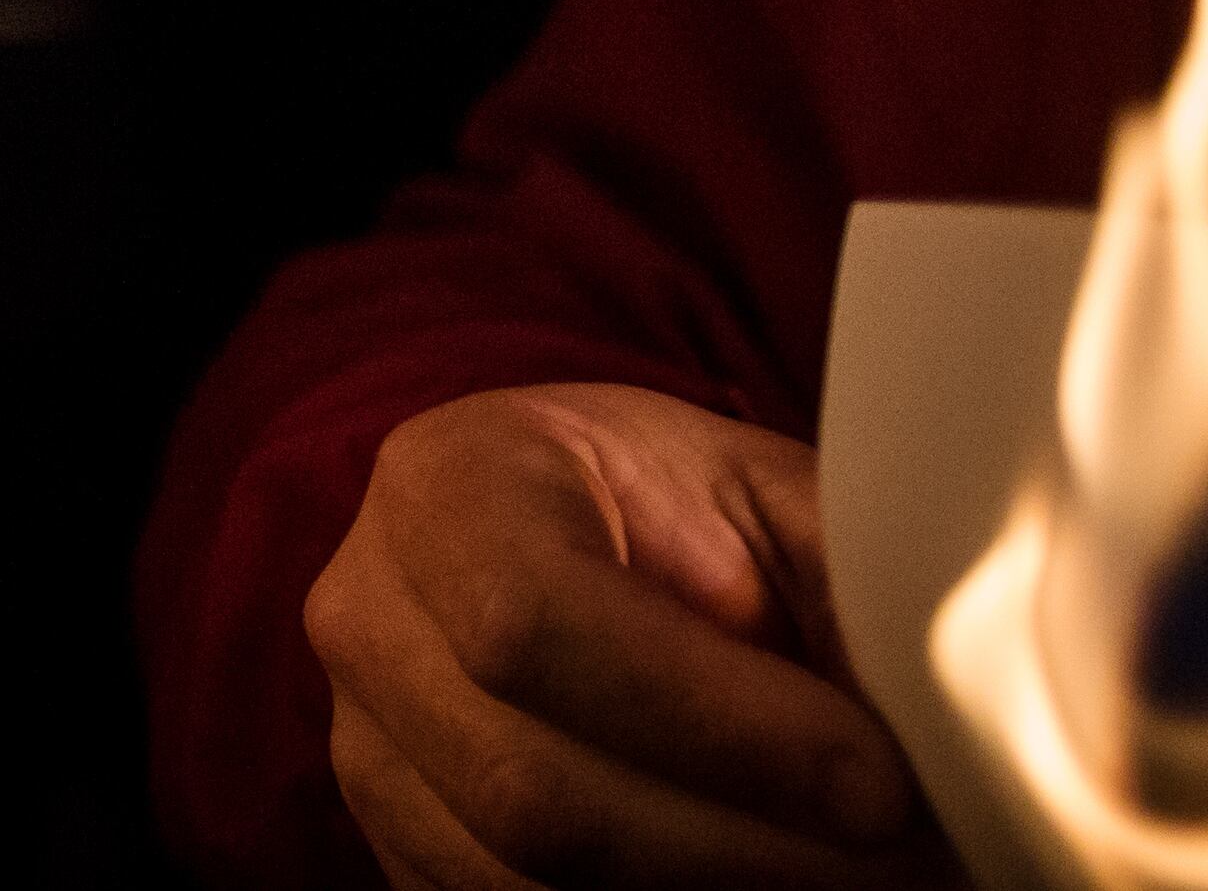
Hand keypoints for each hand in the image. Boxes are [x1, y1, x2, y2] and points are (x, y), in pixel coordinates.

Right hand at [304, 384, 938, 890]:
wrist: (566, 533)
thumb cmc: (682, 512)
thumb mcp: (769, 501)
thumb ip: (850, 584)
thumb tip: (968, 722)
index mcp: (445, 485)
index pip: (534, 622)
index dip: (715, 723)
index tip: (880, 784)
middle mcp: (369, 618)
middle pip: (533, 792)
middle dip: (749, 852)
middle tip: (910, 861)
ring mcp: (367, 748)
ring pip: (530, 882)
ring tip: (860, 877)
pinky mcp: (398, 848)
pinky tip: (773, 886)